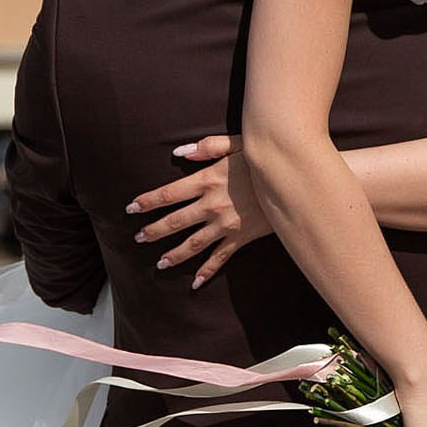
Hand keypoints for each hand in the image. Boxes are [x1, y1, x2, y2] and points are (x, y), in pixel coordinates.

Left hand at [126, 134, 270, 285]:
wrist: (295, 180)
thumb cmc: (264, 158)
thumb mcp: (237, 143)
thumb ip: (207, 147)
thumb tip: (178, 153)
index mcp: (207, 179)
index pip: (168, 193)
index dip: (147, 201)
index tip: (131, 208)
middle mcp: (211, 205)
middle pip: (175, 221)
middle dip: (154, 231)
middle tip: (138, 238)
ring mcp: (225, 224)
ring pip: (193, 244)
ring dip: (173, 255)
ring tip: (159, 263)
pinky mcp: (241, 237)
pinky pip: (220, 258)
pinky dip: (207, 271)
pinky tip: (196, 283)